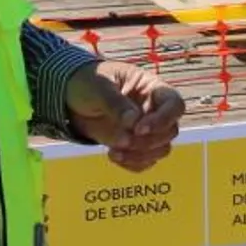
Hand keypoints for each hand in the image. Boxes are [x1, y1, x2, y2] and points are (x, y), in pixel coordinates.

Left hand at [65, 60, 183, 172]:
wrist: (70, 96)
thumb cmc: (88, 82)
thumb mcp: (99, 87)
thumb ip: (116, 103)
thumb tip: (133, 123)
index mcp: (151, 88)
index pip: (174, 104)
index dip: (164, 119)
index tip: (139, 129)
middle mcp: (154, 110)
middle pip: (170, 131)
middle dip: (149, 142)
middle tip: (124, 141)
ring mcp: (146, 130)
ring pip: (161, 150)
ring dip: (141, 155)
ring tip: (115, 152)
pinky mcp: (134, 145)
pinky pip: (145, 161)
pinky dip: (132, 164)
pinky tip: (113, 156)